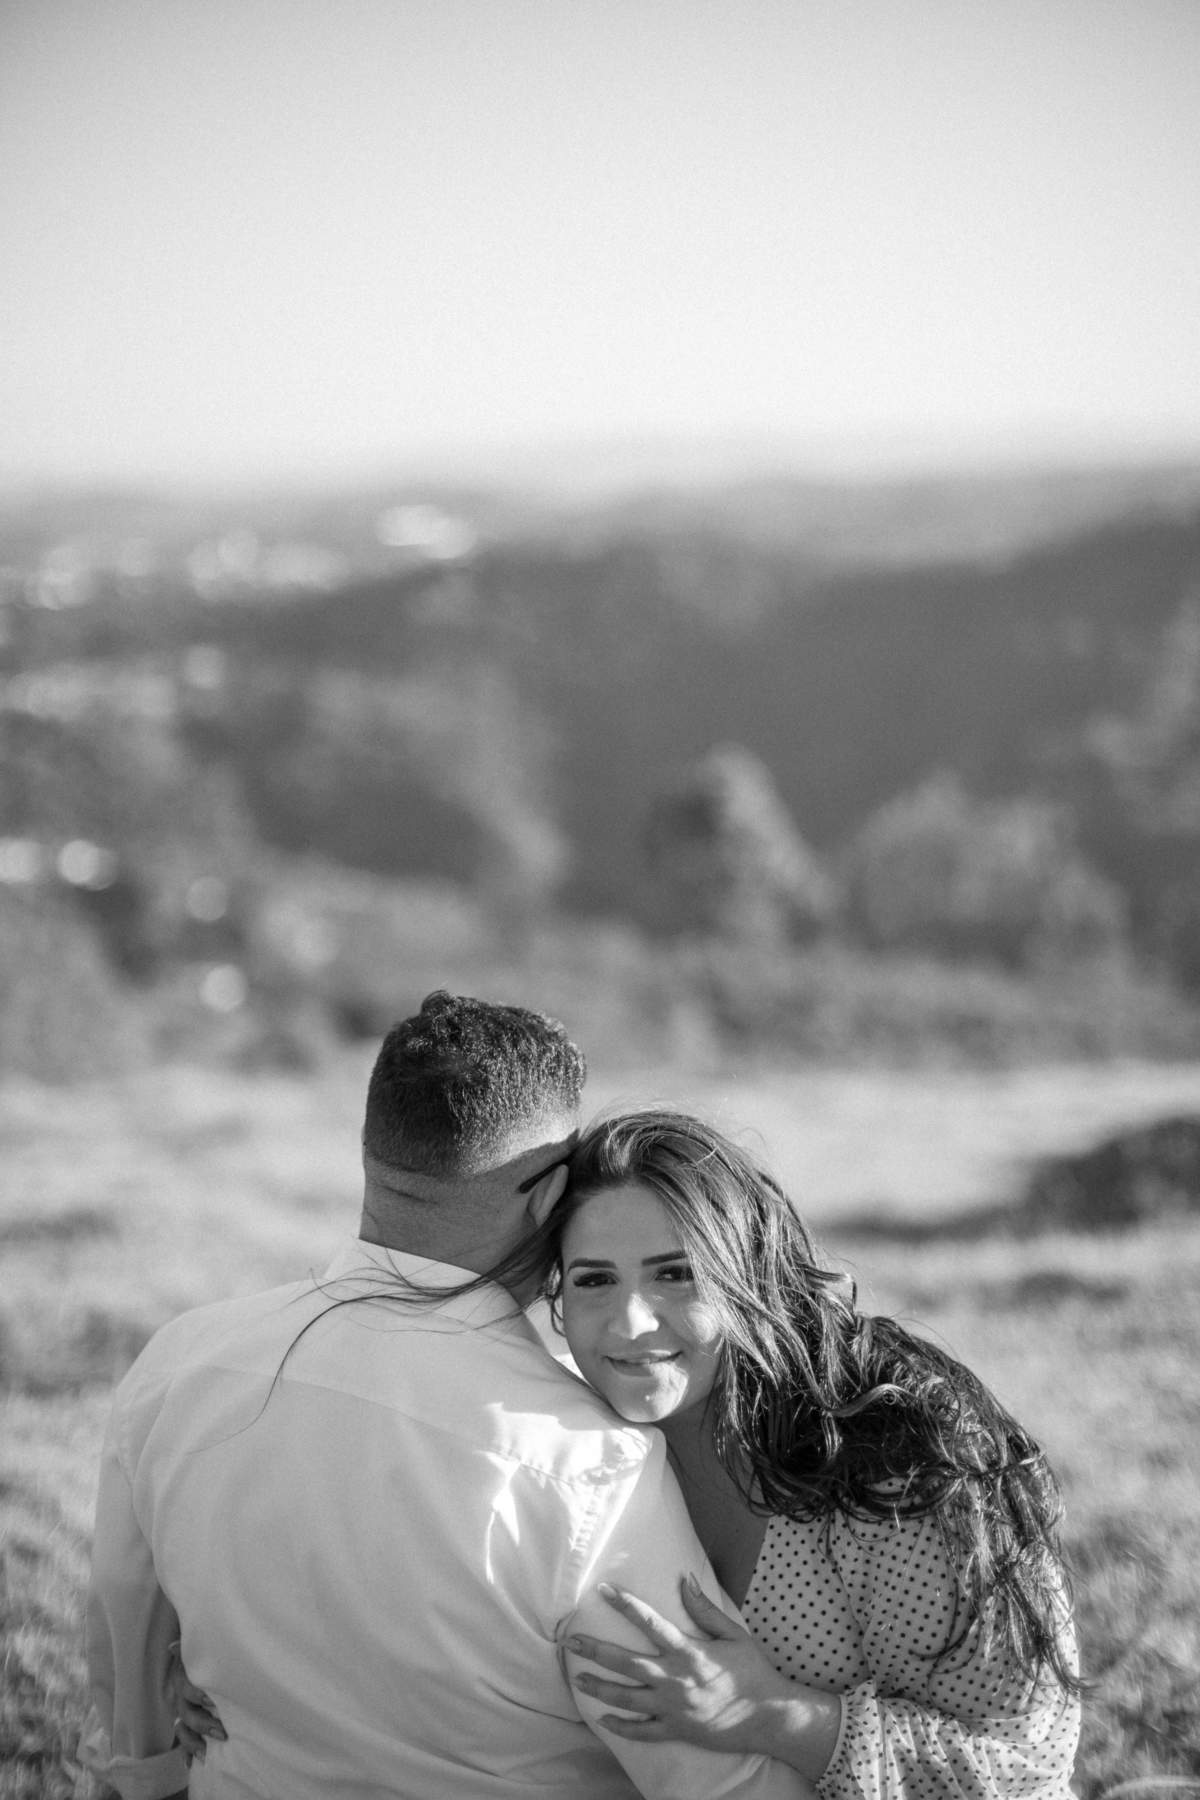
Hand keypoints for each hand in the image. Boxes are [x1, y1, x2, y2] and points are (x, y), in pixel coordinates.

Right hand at [166, 1639, 226, 1764]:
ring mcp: (184, 1712)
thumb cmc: (210, 1652)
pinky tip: (191, 1764)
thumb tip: (172, 1646)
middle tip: (222, 1731)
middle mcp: (182, 1696)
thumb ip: (188, 1649)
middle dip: (203, 1724)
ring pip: (183, 1730)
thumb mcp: (205, 1649)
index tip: (209, 1700)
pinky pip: (185, 1742)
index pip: (186, 1687)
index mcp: (186, 1676)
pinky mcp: (190, 1724)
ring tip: (206, 1754)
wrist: (209, 1662)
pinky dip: (187, 1753)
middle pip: (186, 1713)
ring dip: (193, 1743)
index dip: (196, 1694)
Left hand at [565, 1573, 795, 1756]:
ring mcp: (672, 1708)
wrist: (768, 1717)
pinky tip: (604, 1720)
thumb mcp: (734, 1634)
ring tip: (578, 1679)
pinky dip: (621, 1726)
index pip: (649, 1622)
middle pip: (625, 1662)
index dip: (624, 1604)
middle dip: (595, 1650)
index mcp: (687, 1651)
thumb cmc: (753, 1671)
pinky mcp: (676, 1731)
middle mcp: (673, 1679)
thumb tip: (684, 1578)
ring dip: (599, 1688)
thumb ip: (705, 1608)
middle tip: (571, 1641)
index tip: (603, 1590)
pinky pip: (642, 1732)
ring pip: (626, 1698)